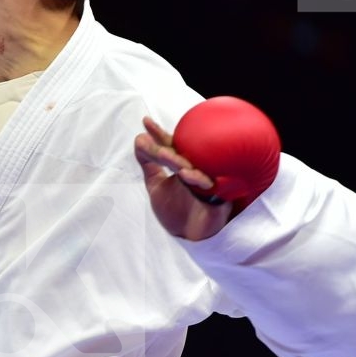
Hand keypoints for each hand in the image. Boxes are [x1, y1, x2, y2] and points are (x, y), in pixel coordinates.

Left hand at [135, 116, 234, 240]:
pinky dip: (197, 179)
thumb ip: (148, 165)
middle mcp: (194, 170)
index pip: (169, 147)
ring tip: (163, 154)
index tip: (145, 122)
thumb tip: (139, 140)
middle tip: (153, 147)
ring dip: (177, 160)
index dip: (157, 134)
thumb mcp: (155, 186)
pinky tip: (187, 173)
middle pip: (180, 154)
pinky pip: (208, 185)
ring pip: (193, 166)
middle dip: (164, 148)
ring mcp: (206, 182)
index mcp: (181, 166)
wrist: (191, 235)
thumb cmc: (177, 211)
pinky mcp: (216, 197)